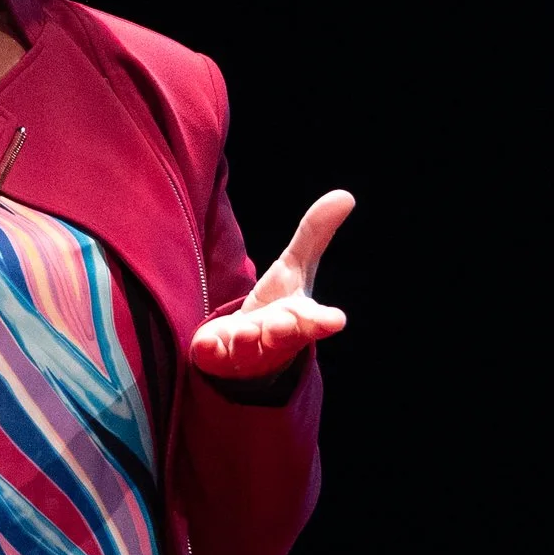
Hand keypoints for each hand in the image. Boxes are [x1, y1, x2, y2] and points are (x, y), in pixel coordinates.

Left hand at [189, 190, 353, 381]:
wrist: (243, 350)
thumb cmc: (277, 308)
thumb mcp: (294, 268)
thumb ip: (314, 235)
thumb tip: (346, 195)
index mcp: (298, 320)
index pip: (314, 321)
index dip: (323, 321)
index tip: (336, 320)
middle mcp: (275, 340)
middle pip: (283, 337)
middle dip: (283, 330)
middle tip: (282, 322)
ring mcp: (246, 353)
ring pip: (248, 349)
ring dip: (247, 339)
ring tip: (246, 331)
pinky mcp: (217, 359)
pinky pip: (214, 357)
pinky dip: (212, 352)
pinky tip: (207, 345)